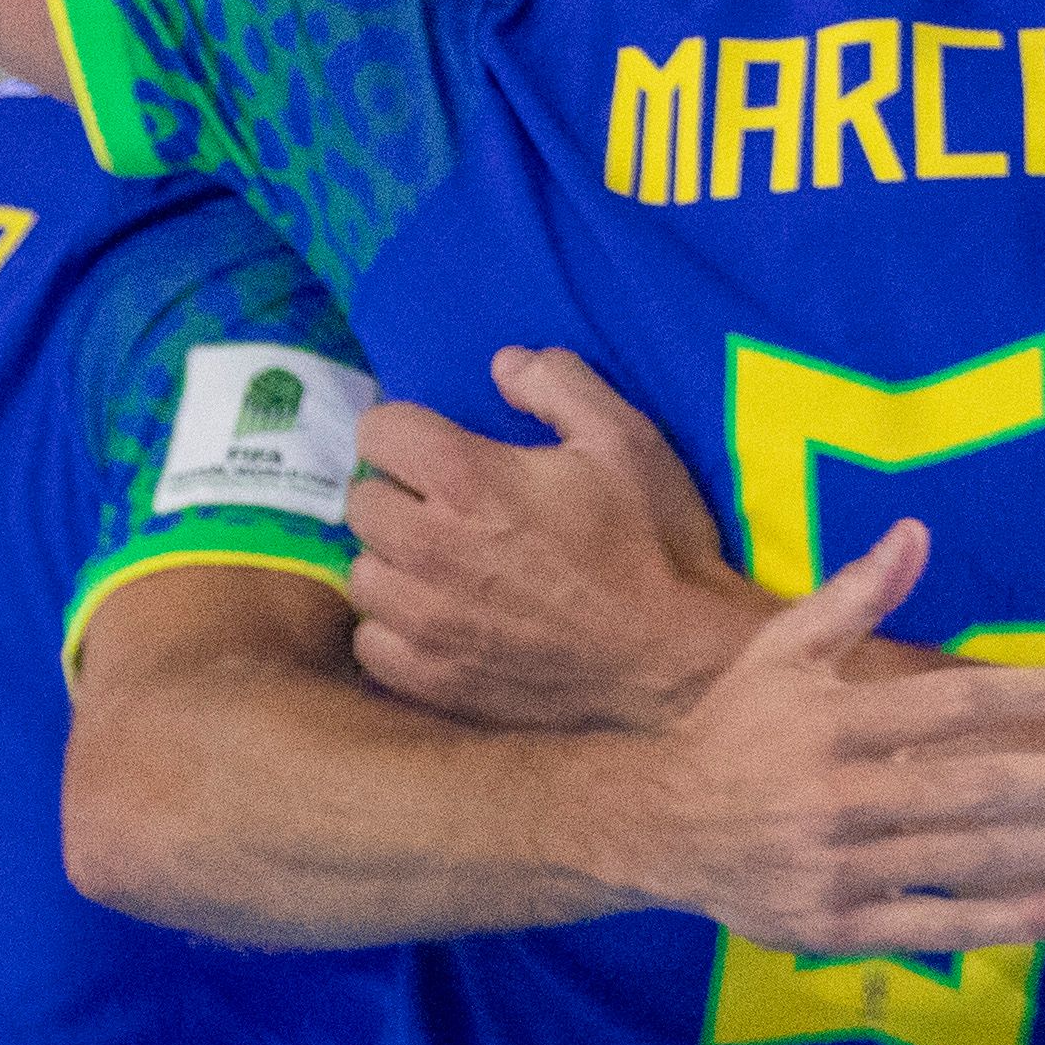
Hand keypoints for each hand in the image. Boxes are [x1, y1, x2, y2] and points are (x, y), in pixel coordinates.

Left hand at [353, 350, 748, 731]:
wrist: (682, 662)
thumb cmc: (656, 545)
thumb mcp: (626, 440)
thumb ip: (558, 384)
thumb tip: (503, 365)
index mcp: (466, 477)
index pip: (378, 430)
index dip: (408, 432)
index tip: (437, 449)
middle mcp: (429, 547)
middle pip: (362, 503)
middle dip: (398, 495)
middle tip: (446, 509)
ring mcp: (425, 621)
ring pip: (363, 576)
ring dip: (395, 566)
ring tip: (441, 570)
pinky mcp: (433, 680)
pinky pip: (373, 645)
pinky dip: (397, 632)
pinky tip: (440, 624)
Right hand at [607, 519, 1044, 955]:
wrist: (651, 827)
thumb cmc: (733, 727)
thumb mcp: (781, 652)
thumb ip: (854, 597)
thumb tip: (917, 530)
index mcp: (825, 721)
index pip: (948, 703)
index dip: (1032, 696)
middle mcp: (830, 796)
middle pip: (968, 788)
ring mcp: (830, 867)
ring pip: (960, 861)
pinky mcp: (828, 927)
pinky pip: (928, 928)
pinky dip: (999, 924)